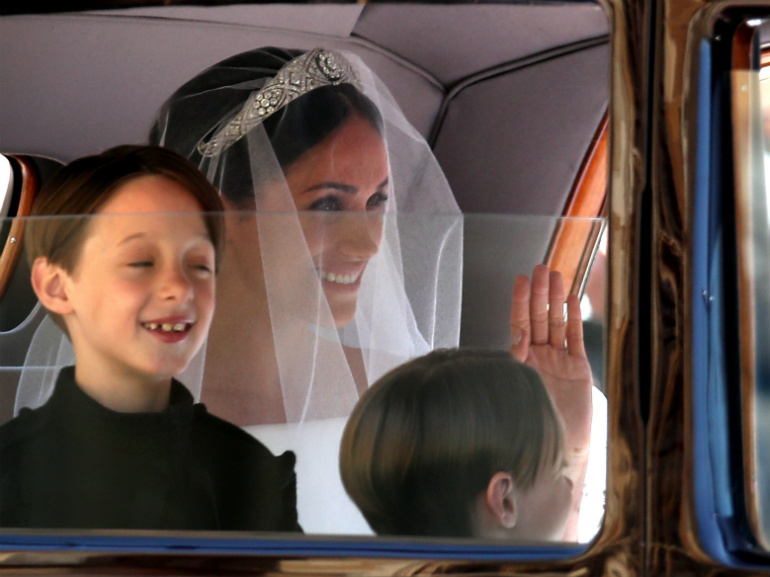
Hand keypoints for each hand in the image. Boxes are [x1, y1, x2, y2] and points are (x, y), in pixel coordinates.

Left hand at [509, 264, 592, 463]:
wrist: (560, 448)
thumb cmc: (533, 422)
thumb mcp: (520, 387)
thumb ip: (518, 359)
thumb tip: (518, 332)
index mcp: (520, 360)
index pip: (519, 324)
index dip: (520, 302)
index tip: (521, 280)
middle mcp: (538, 357)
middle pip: (538, 318)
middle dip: (539, 293)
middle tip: (541, 267)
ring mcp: (558, 361)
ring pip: (556, 323)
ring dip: (556, 299)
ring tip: (556, 274)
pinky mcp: (577, 368)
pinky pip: (573, 339)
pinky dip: (573, 319)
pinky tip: (571, 299)